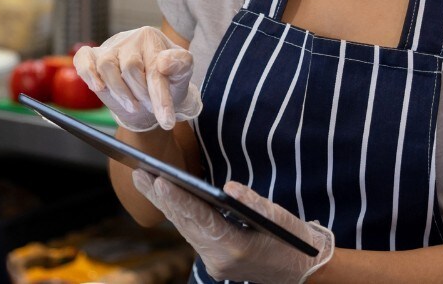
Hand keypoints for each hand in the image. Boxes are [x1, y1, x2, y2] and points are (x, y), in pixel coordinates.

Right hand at [73, 26, 200, 130]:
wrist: (150, 92)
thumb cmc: (167, 80)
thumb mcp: (182, 75)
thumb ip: (181, 65)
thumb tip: (164, 62)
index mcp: (152, 38)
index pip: (154, 68)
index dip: (160, 97)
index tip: (167, 121)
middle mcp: (130, 39)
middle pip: (130, 68)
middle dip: (141, 94)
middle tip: (148, 106)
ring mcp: (110, 47)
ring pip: (106, 65)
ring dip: (119, 91)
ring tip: (132, 105)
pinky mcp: (94, 55)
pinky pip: (84, 58)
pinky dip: (88, 72)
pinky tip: (98, 87)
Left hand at [132, 170, 333, 283]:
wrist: (303, 270)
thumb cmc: (293, 239)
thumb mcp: (278, 216)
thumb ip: (252, 202)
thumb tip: (227, 187)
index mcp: (235, 248)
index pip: (201, 220)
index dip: (179, 199)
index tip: (159, 181)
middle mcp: (219, 260)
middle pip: (185, 225)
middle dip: (161, 199)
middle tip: (138, 173)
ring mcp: (215, 263)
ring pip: (185, 230)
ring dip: (166, 205)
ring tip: (144, 179)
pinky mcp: (214, 261)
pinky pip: (192, 234)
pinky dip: (179, 214)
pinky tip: (165, 196)